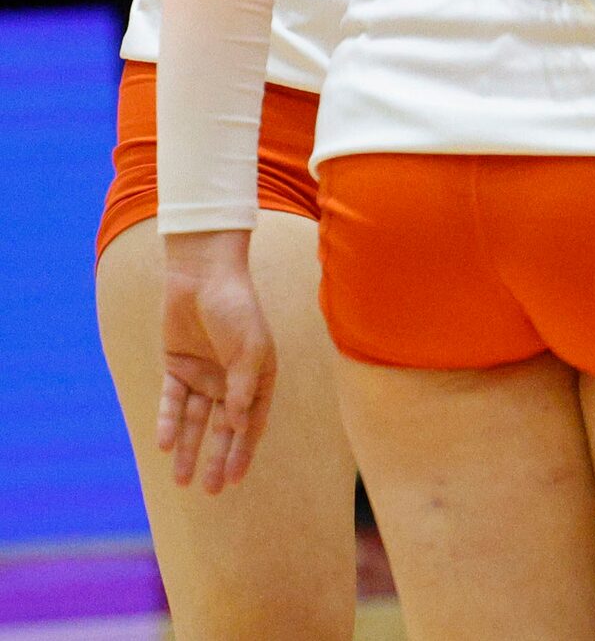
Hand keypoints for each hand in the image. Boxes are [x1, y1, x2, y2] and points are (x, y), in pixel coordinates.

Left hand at [157, 232, 274, 494]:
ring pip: (195, 421)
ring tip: (181, 481)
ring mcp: (203, 374)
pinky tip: (164, 444)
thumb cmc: (236, 308)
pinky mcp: (177, 367)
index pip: (252, 422)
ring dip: (189, 449)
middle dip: (218, 459)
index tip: (236, 480)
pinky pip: (171, 402)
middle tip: (211, 491)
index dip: (244, 451)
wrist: (202, 276)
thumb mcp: (248, 347)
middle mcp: (231, 380)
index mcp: (257, 376)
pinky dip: (167, 422)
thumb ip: (244, 386)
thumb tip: (240, 426)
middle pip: (224, 428)